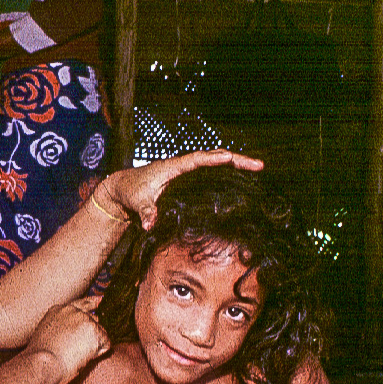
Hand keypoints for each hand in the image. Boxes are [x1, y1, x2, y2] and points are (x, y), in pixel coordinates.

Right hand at [24, 297, 109, 383]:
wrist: (42, 363)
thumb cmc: (40, 359)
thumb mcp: (45, 336)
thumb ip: (59, 330)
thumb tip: (72, 337)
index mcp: (58, 310)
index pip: (79, 304)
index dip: (89, 305)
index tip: (97, 303)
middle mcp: (71, 310)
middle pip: (93, 317)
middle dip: (92, 333)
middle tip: (84, 347)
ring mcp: (83, 318)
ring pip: (99, 333)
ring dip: (93, 345)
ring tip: (77, 356)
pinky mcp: (94, 330)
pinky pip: (105, 343)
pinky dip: (99, 353)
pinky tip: (85, 357)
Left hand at [93, 150, 263, 229]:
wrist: (123, 187)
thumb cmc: (130, 192)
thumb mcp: (137, 203)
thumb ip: (145, 212)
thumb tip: (149, 225)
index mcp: (173, 167)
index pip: (198, 160)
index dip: (215, 159)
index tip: (231, 159)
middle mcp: (182, 165)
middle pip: (214, 158)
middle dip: (237, 160)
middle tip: (259, 165)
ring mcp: (186, 171)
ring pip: (215, 163)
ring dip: (235, 164)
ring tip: (257, 168)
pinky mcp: (187, 178)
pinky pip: (211, 171)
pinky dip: (227, 171)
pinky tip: (241, 177)